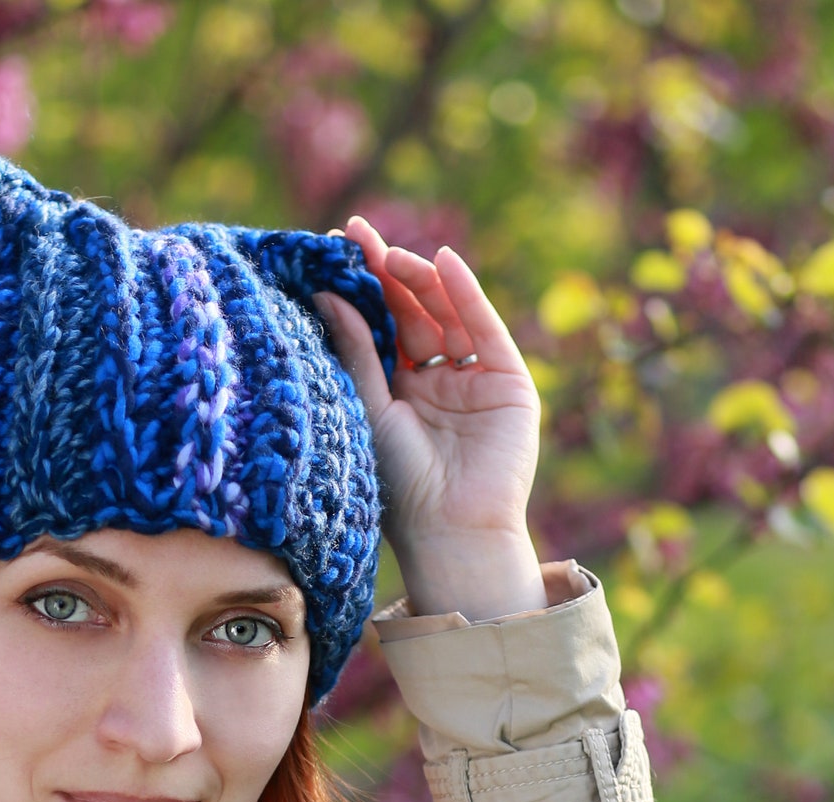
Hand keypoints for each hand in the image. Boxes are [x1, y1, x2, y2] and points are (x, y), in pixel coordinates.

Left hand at [314, 216, 544, 621]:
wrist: (451, 531)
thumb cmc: (400, 487)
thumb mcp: (369, 410)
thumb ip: (356, 352)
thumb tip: (325, 294)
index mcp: (396, 393)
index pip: (377, 328)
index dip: (359, 289)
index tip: (330, 250)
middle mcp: (434, 382)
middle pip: (410, 314)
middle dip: (386, 275)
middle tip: (356, 237)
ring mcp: (472, 380)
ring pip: (446, 315)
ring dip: (421, 280)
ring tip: (393, 253)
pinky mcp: (508, 382)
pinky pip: (484, 329)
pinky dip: (467, 295)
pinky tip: (444, 264)